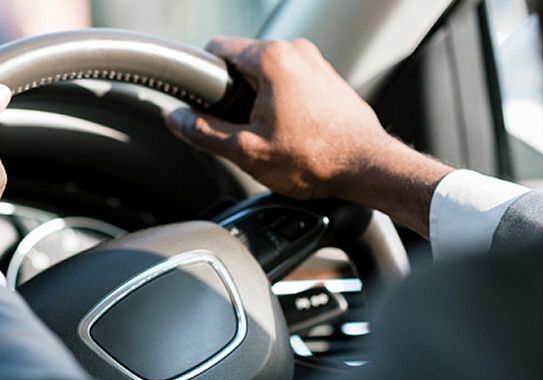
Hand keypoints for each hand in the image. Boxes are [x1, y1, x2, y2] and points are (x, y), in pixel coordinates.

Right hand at [166, 37, 452, 236]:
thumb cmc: (314, 159)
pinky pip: (290, 81)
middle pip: (242, 61)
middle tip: (237, 128)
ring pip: (267, 72)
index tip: (201, 102)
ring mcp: (315, 61)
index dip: (202, 77)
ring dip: (258, 98)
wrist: (367, 167)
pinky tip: (288, 131)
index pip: (216, 49)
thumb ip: (204, 131)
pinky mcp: (328, 77)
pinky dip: (281, 101)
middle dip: (233, 92)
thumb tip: (176, 119)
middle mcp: (295, 50)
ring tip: (266, 133)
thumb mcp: (246, 150)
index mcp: (270, 58)